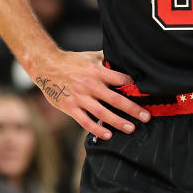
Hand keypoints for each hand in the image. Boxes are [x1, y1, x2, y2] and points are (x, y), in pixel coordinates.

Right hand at [29, 50, 151, 139]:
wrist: (46, 66)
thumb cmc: (72, 61)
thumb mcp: (91, 56)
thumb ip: (107, 61)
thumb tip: (125, 61)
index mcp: (97, 71)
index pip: (120, 79)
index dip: (133, 86)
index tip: (145, 94)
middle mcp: (90, 85)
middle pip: (115, 99)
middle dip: (133, 109)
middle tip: (146, 117)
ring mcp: (80, 98)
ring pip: (102, 113)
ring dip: (118, 122)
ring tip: (131, 128)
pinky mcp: (70, 107)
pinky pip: (85, 121)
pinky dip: (97, 129)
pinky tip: (108, 135)